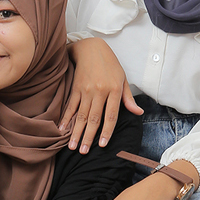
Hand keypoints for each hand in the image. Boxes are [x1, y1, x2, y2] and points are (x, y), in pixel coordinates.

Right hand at [61, 38, 142, 153]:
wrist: (91, 48)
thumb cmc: (110, 64)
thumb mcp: (123, 79)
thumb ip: (128, 98)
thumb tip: (138, 112)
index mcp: (114, 90)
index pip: (111, 115)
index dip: (106, 131)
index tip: (102, 145)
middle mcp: (99, 91)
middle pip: (94, 118)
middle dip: (88, 136)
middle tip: (83, 152)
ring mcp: (86, 90)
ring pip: (81, 115)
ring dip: (76, 132)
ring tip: (72, 146)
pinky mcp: (75, 88)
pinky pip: (71, 106)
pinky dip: (66, 118)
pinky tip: (62, 129)